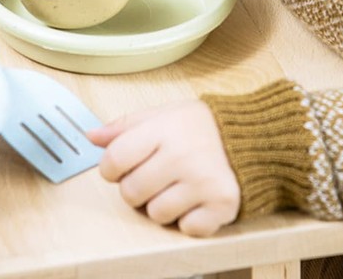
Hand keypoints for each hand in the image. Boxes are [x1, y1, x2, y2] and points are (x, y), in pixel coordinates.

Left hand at [88, 100, 240, 236]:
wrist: (250, 137)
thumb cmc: (200, 128)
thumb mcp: (162, 115)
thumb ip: (125, 125)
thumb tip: (92, 136)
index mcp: (164, 129)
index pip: (114, 159)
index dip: (111, 168)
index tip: (122, 167)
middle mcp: (183, 155)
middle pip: (131, 193)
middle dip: (137, 189)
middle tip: (156, 176)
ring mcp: (203, 181)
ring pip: (157, 214)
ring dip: (163, 206)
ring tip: (179, 186)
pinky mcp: (222, 204)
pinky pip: (187, 228)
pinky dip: (190, 219)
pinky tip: (197, 199)